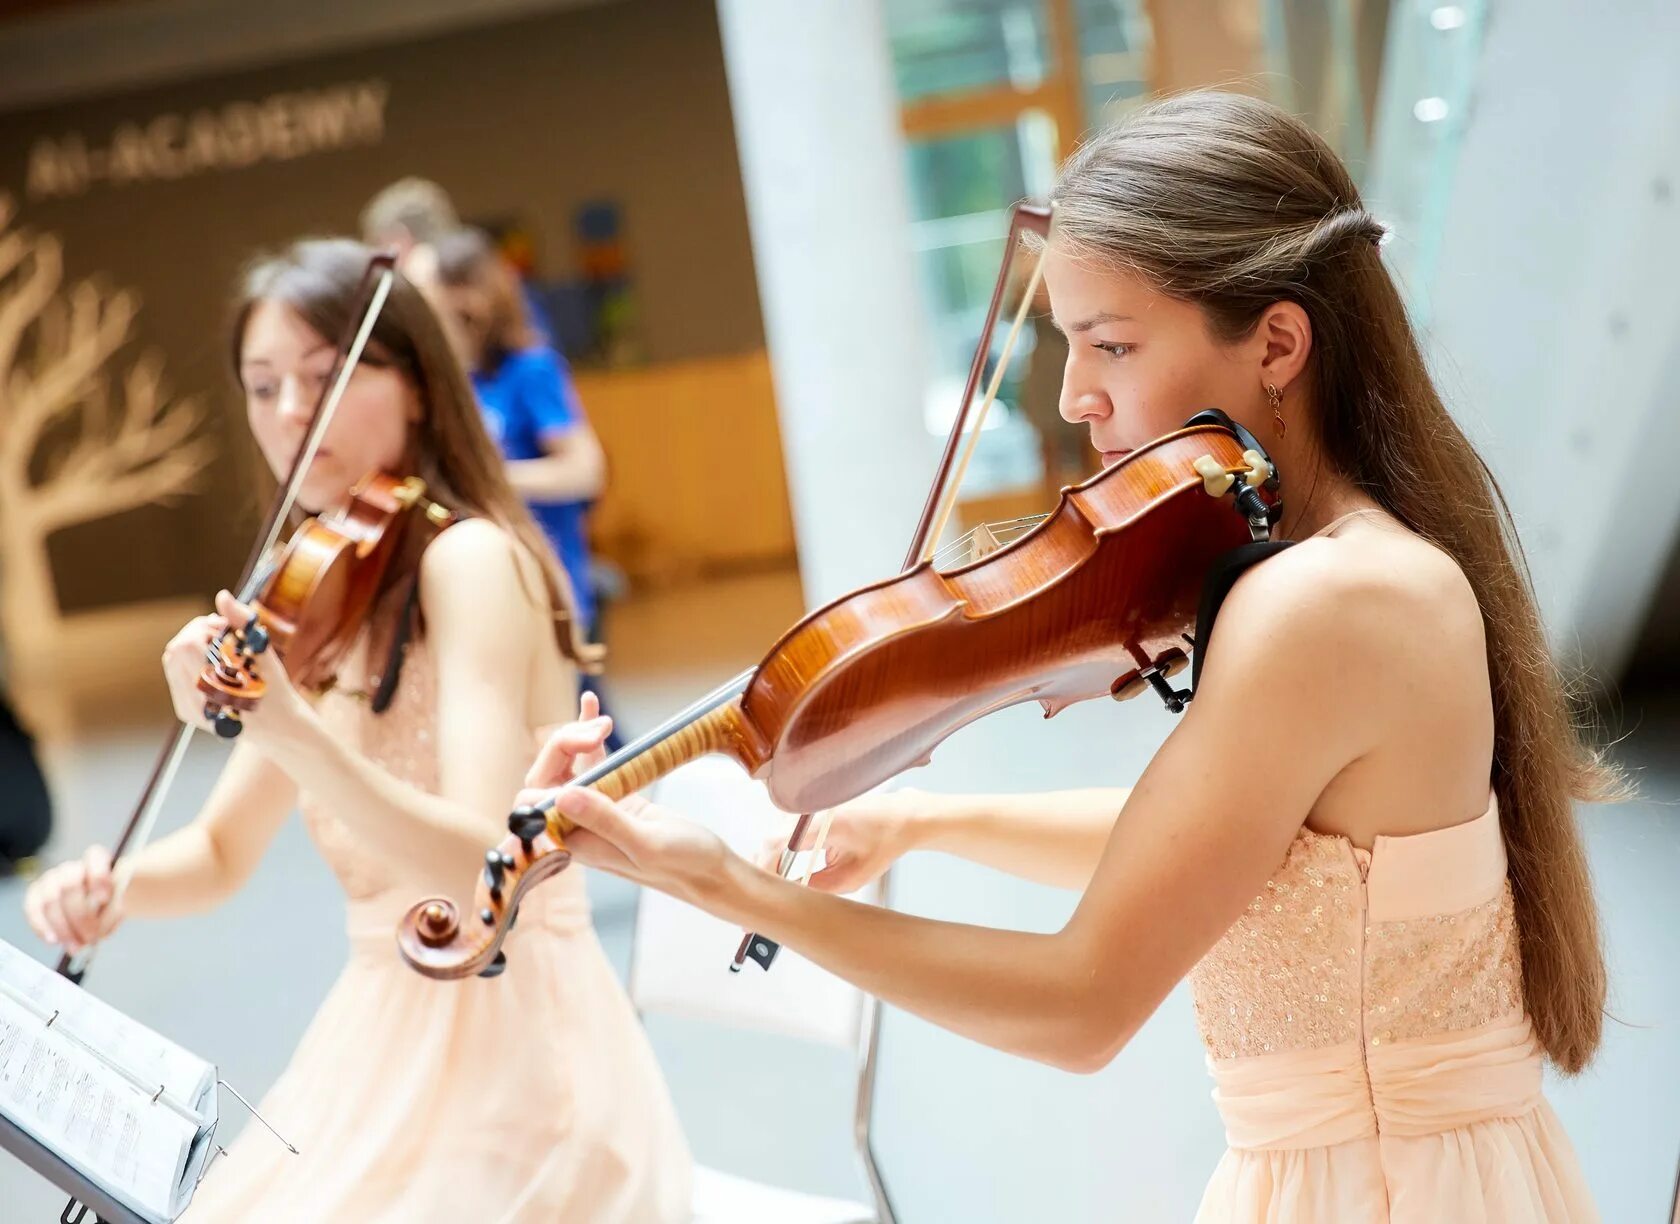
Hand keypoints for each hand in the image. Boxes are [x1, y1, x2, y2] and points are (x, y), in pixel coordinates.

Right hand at [23, 846, 122, 951]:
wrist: (97, 908)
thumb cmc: (111, 902)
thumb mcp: (122, 902)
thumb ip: (114, 909)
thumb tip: (99, 928)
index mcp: (96, 861)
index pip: (94, 857)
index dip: (98, 876)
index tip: (105, 899)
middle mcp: (71, 868)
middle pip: (70, 886)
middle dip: (80, 916)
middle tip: (92, 938)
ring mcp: (50, 880)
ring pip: (50, 901)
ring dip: (63, 928)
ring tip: (76, 946)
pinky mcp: (35, 896)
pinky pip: (33, 910)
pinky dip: (42, 927)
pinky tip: (54, 940)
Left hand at [162, 591, 307, 740]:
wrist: (275, 727)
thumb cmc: (274, 689)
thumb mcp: (263, 654)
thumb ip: (241, 623)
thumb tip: (222, 596)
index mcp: (213, 688)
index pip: (187, 644)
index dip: (203, 627)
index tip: (224, 627)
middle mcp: (195, 701)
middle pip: (176, 650)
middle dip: (196, 634)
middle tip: (222, 635)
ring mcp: (187, 708)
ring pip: (172, 660)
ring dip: (192, 646)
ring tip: (219, 648)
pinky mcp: (184, 710)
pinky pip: (175, 674)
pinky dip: (190, 661)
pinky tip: (213, 663)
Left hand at [519, 692, 728, 902]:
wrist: (712, 870)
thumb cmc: (684, 864)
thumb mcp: (646, 843)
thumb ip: (604, 821)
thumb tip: (562, 796)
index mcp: (576, 843)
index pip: (535, 800)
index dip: (553, 764)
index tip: (589, 745)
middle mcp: (578, 827)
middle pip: (548, 776)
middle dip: (566, 744)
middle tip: (602, 729)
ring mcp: (596, 810)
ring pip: (568, 766)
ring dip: (577, 735)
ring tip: (600, 714)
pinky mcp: (615, 796)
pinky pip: (593, 763)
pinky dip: (591, 737)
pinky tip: (593, 708)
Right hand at [757, 787, 926, 893]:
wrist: (900, 817)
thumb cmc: (884, 841)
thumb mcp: (852, 876)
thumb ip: (817, 887)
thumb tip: (790, 896)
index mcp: (820, 823)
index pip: (776, 844)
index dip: (763, 870)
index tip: (760, 894)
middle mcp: (810, 810)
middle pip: (770, 840)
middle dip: (765, 871)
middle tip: (765, 899)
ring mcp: (809, 808)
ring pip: (775, 836)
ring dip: (772, 861)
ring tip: (775, 888)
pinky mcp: (810, 810)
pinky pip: (786, 831)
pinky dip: (782, 851)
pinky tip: (785, 869)